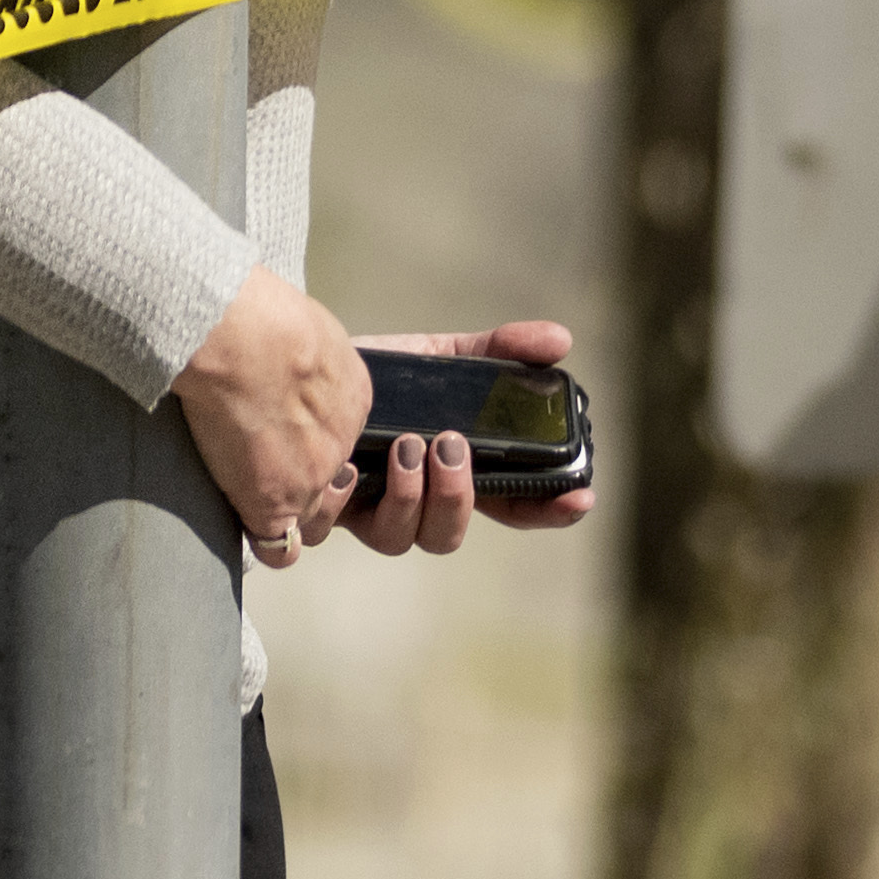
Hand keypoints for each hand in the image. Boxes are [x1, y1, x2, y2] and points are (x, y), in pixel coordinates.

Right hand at [167, 266, 370, 569]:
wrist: (238, 337)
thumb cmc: (262, 315)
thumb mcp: (312, 329)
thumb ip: (314, 357)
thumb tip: (296, 360)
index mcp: (353, 399)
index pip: (343, 437)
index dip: (318, 440)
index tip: (291, 427)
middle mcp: (342, 444)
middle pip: (338, 481)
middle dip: (320, 479)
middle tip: (281, 455)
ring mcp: (311, 480)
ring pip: (319, 521)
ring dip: (301, 513)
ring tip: (265, 483)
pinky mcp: (273, 502)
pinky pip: (279, 546)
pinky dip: (271, 542)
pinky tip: (255, 524)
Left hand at [338, 319, 589, 558]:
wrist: (300, 362)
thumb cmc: (378, 373)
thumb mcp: (441, 357)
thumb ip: (498, 350)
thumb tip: (560, 339)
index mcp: (451, 473)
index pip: (512, 507)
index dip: (547, 511)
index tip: (578, 498)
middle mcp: (411, 501)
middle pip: (448, 536)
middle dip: (457, 498)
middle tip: (451, 447)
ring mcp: (363, 507)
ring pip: (399, 538)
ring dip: (410, 497)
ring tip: (407, 444)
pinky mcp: (314, 502)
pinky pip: (326, 528)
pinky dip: (340, 502)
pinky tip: (348, 468)